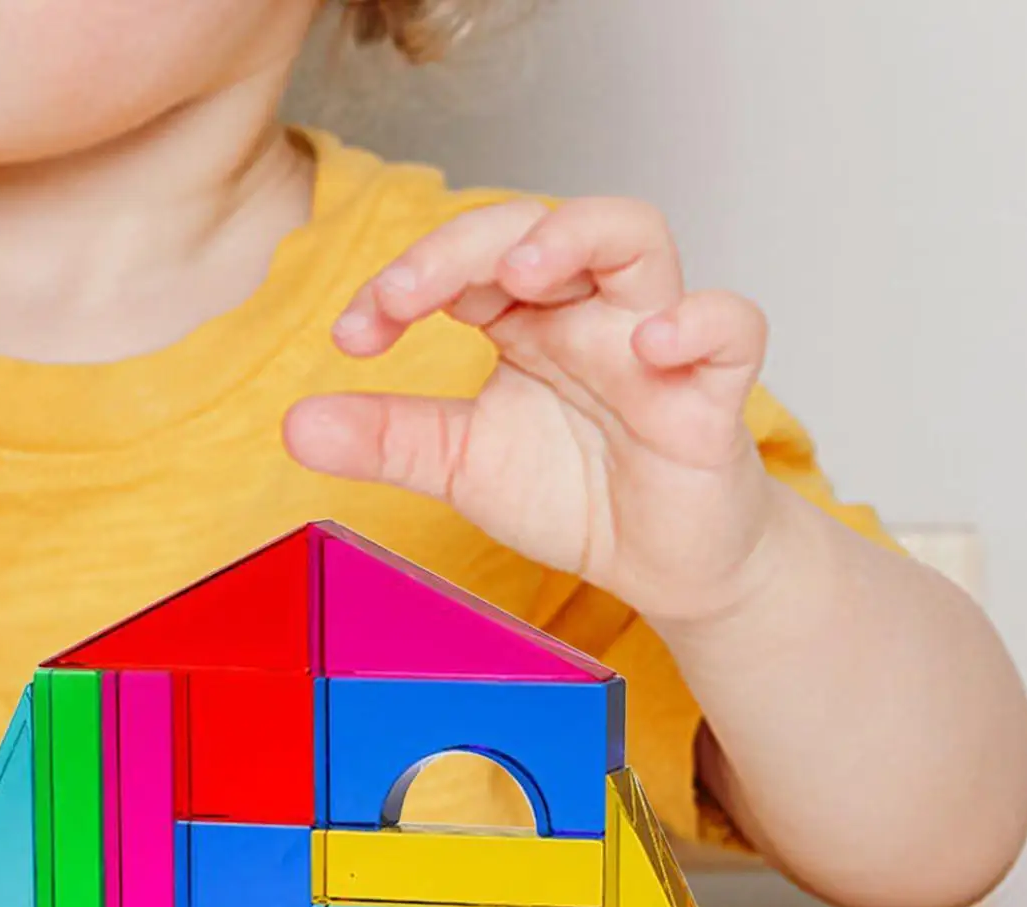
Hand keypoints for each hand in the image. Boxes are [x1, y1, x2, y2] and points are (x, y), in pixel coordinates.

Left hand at [283, 196, 779, 624]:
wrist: (662, 564)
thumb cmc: (575, 493)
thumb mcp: (462, 465)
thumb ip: (387, 439)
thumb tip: (293, 425)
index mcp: (526, 320)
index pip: (463, 261)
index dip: (404, 280)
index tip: (353, 334)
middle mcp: (587, 313)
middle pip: (538, 223)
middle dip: (465, 246)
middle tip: (403, 296)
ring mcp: (654, 342)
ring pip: (636, 236)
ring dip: (575, 236)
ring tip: (520, 274)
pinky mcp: (715, 391)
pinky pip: (732, 326)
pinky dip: (697, 322)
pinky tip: (649, 345)